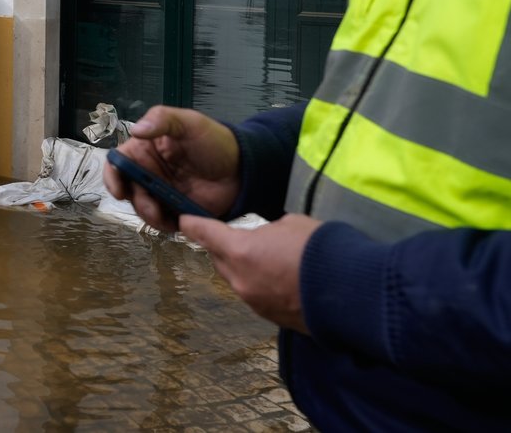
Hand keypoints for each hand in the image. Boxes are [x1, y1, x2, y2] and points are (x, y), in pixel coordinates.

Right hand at [102, 105, 240, 231]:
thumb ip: (162, 120)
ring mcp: (161, 193)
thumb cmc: (214, 140)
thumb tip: (135, 130)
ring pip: (142, 207)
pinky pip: (161, 221)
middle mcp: (148, 172)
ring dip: (148, 214)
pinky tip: (175, 221)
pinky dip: (163, 224)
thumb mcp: (189, 122)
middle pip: (127, 189)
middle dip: (134, 200)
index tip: (119, 190)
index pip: (118, 163)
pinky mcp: (176, 210)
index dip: (112, 177)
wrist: (244, 168)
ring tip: (164, 214)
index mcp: (145, 150)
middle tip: (150, 205)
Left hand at [182, 213, 319, 332]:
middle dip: (224, 247)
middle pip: (219, 259)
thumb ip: (268, 231)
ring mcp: (255, 302)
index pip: (204, 233)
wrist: (353, 292)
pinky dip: (261, 286)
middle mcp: (240, 280)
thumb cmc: (321, 249)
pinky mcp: (272, 318)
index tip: (184, 220)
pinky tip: (282, 280)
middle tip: (239, 237)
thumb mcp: (291, 224)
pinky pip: (255, 296)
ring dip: (244, 269)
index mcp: (240, 251)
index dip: (193, 224)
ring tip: (269, 259)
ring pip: (237, 280)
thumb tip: (267, 240)